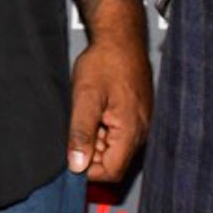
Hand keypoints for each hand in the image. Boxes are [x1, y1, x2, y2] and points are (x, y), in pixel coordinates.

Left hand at [66, 35, 150, 180]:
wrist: (120, 39)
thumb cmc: (106, 63)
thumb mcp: (86, 98)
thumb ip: (81, 134)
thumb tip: (76, 165)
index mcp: (131, 131)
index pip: (111, 172)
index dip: (88, 170)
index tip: (71, 156)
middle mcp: (141, 132)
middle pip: (113, 163)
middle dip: (91, 153)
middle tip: (77, 129)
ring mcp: (141, 124)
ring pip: (114, 149)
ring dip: (96, 140)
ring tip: (87, 116)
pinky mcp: (136, 116)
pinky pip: (119, 135)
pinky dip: (102, 130)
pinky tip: (95, 112)